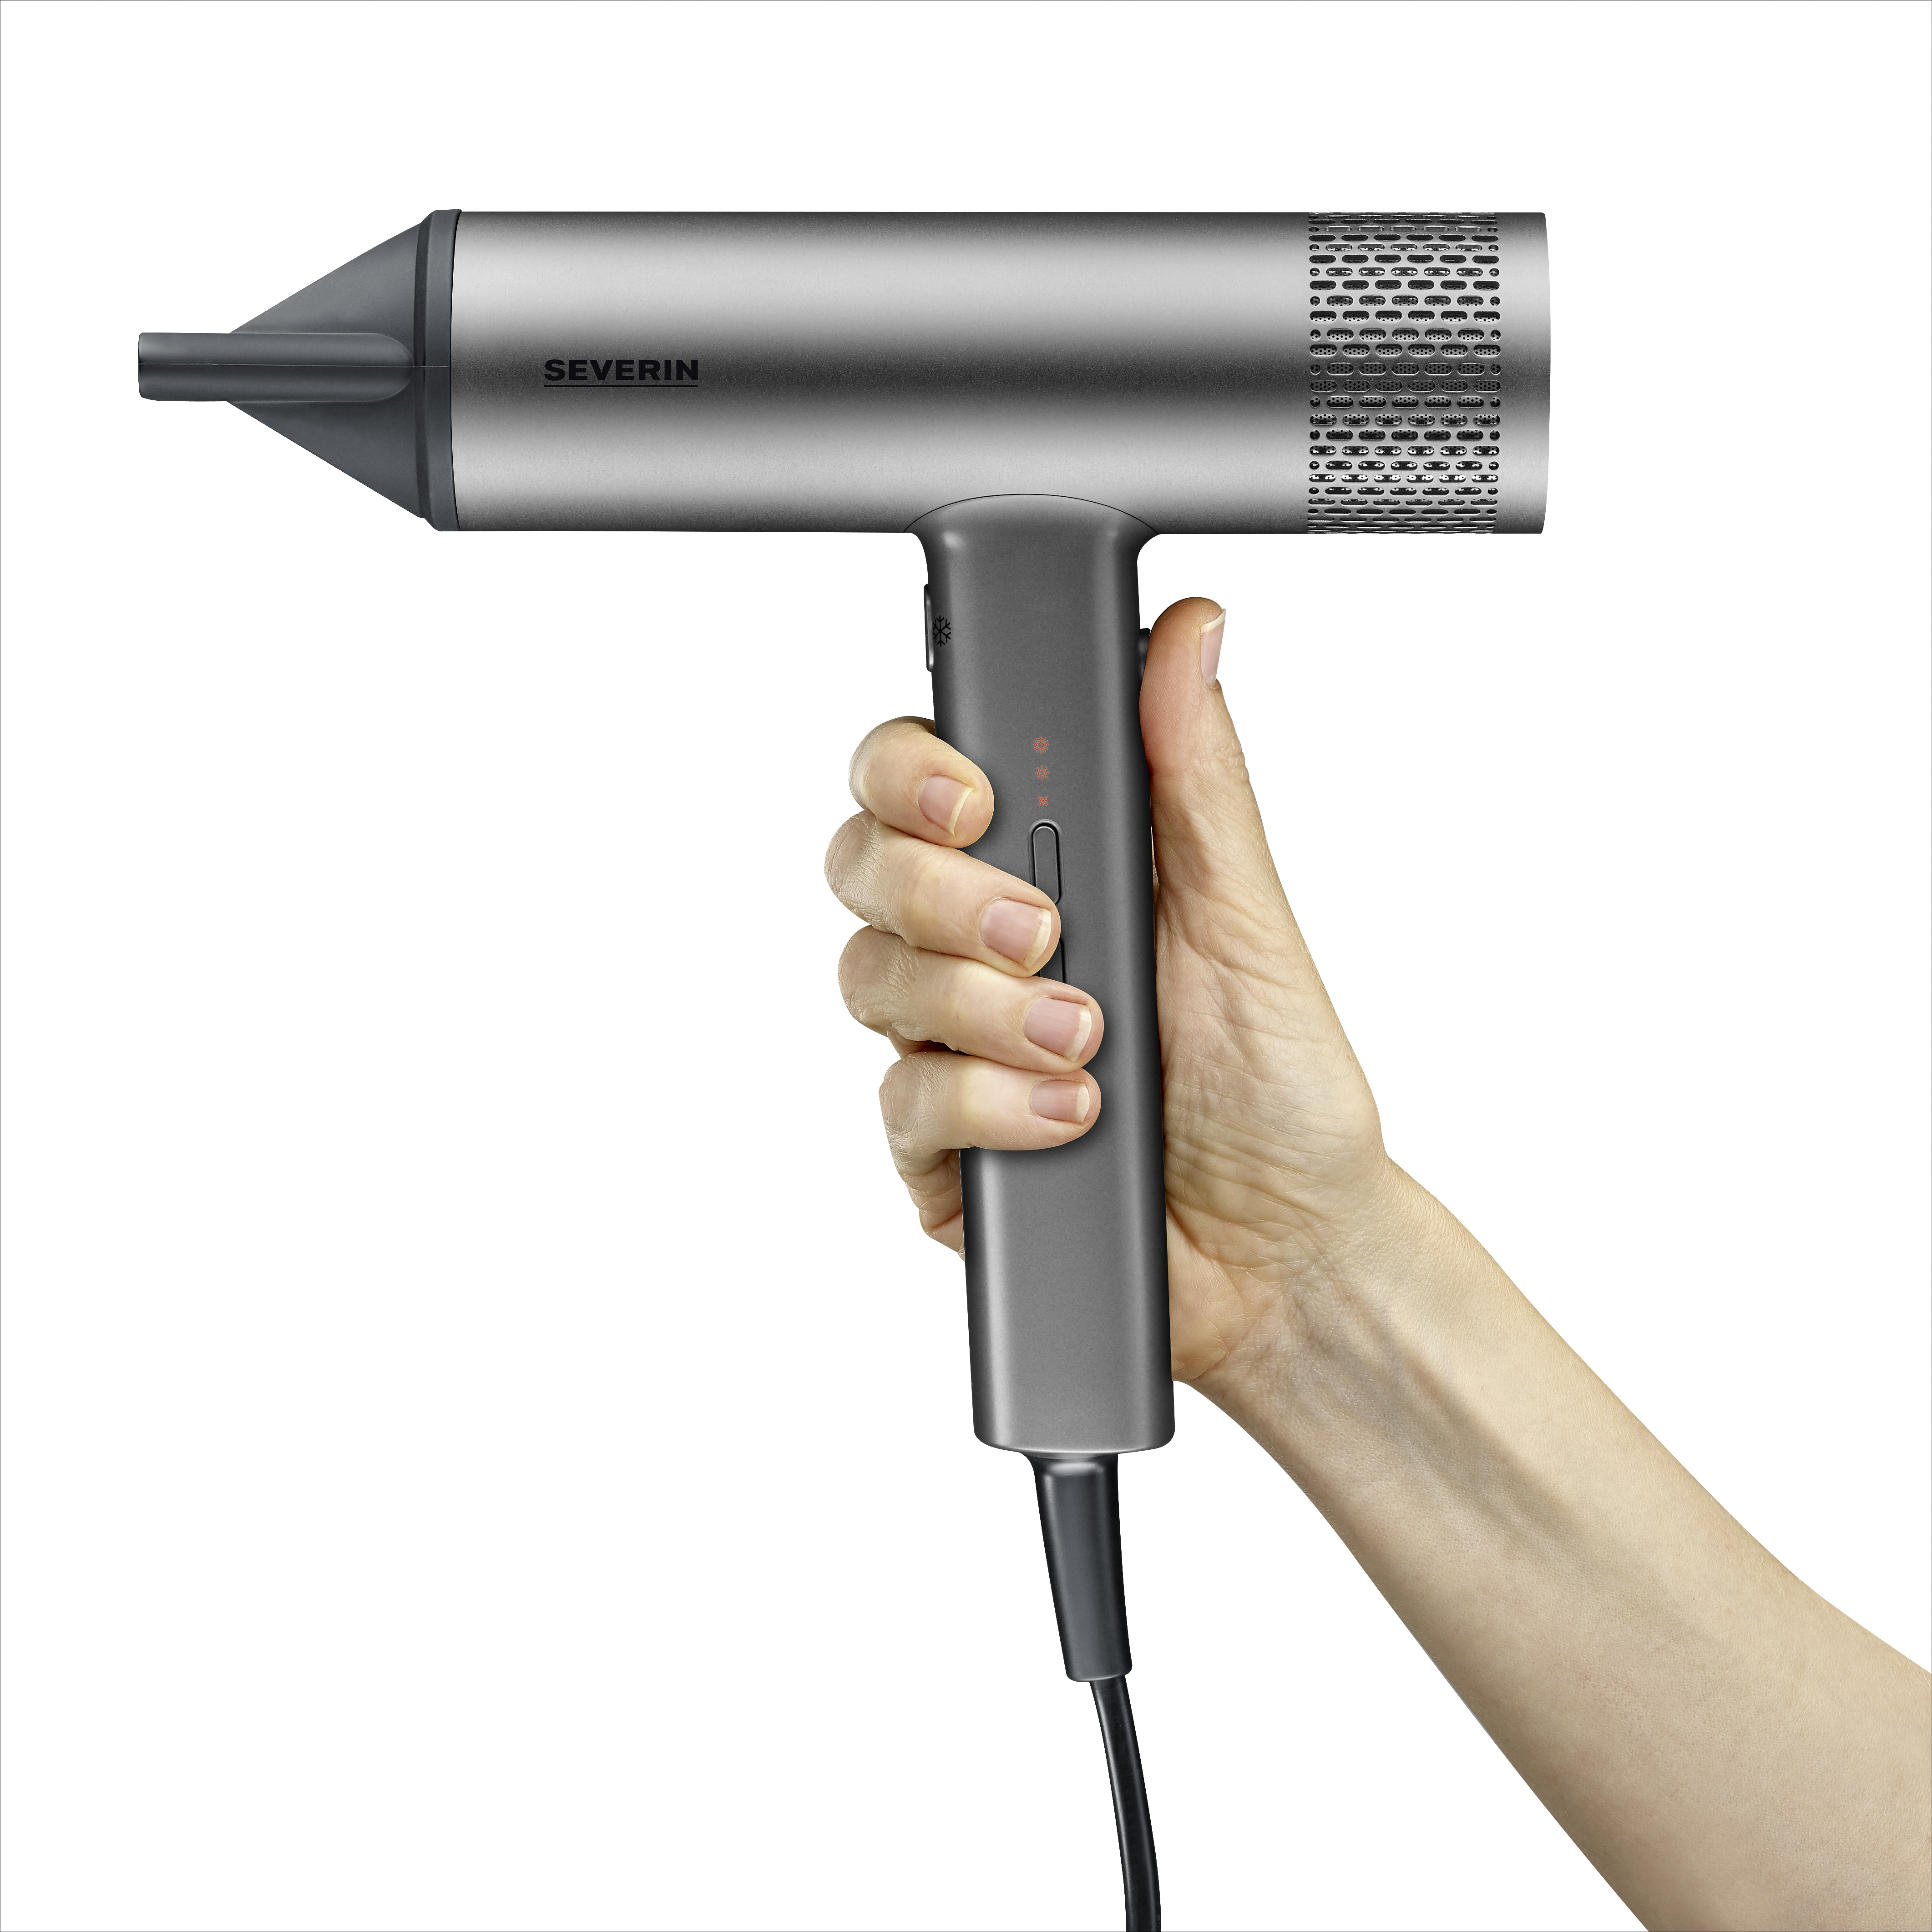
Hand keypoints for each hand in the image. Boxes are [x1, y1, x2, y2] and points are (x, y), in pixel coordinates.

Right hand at [824, 597, 1390, 1382]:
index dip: (913, 771)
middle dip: (941, 892)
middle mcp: (978, 948)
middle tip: (1044, 932)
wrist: (1290, 1250)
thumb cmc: (1279, 1084)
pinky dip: (988, 1105)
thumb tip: (1191, 633)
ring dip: (982, 1007)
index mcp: (1047, 869)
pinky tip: (1073, 1116)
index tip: (976, 800)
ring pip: (870, 980)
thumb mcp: (1246, 918)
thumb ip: (1194, 776)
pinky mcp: (938, 1150)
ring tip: (1090, 1042)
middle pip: (864, 867)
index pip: (917, 779)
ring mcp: (949, 1047)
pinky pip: (902, 1102)